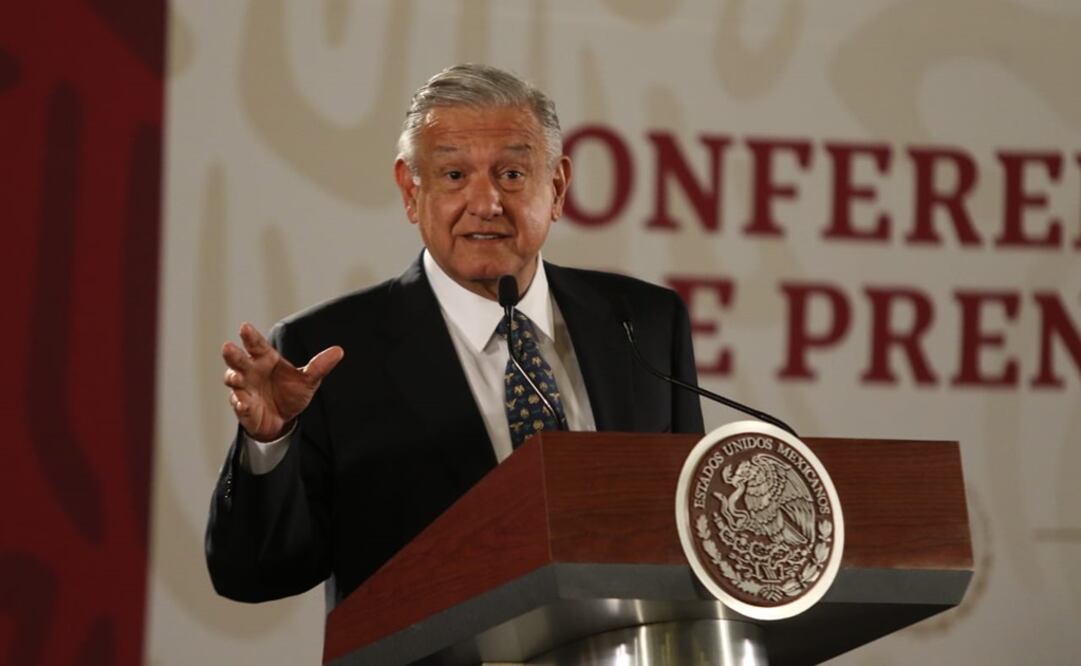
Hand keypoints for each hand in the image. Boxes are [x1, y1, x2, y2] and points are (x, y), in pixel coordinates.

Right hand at [222, 322, 343, 440]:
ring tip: (237, 377)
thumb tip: (339, 351)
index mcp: (265, 360)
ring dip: (233, 378)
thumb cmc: (289, 393)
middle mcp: (251, 372)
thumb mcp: (308, 380)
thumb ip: (319, 366)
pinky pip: (239, 405)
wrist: (283, 420)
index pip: (256, 345)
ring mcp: (244, 390)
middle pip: (238, 360)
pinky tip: (244, 404)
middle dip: (233, 354)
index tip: (245, 327)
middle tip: (228, 347)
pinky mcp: (244, 408)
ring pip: (233, 380)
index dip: (250, 337)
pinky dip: (241, 404)